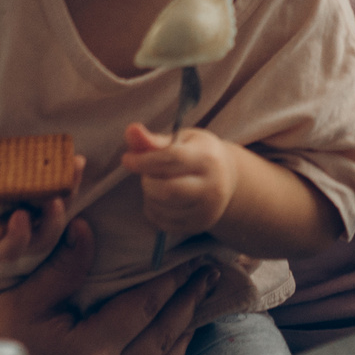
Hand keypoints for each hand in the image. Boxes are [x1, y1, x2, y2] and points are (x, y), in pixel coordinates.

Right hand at [0, 142, 80, 261]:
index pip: (7, 251)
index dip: (17, 237)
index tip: (19, 215)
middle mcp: (19, 240)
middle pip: (43, 239)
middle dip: (53, 220)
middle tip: (56, 199)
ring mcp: (34, 227)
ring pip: (58, 219)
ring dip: (69, 194)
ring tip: (75, 166)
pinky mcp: (44, 211)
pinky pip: (60, 200)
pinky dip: (69, 182)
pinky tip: (75, 161)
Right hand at [0, 220, 219, 354]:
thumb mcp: (24, 299)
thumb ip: (64, 267)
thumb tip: (88, 228)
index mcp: (91, 351)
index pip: (146, 307)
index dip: (172, 280)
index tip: (193, 258)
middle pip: (163, 334)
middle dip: (188, 301)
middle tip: (210, 273)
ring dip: (184, 330)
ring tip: (200, 302)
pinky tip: (174, 345)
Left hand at [121, 123, 240, 240]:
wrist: (228, 179)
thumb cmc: (199, 153)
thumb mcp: (182, 140)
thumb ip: (154, 140)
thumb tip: (130, 130)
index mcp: (208, 158)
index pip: (173, 159)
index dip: (145, 160)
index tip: (127, 159)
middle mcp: (213, 187)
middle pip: (168, 190)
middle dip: (148, 181)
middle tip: (147, 173)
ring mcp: (207, 209)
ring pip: (162, 207)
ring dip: (149, 195)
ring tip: (158, 183)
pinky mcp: (198, 225)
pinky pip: (162, 222)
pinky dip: (153, 209)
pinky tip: (162, 199)